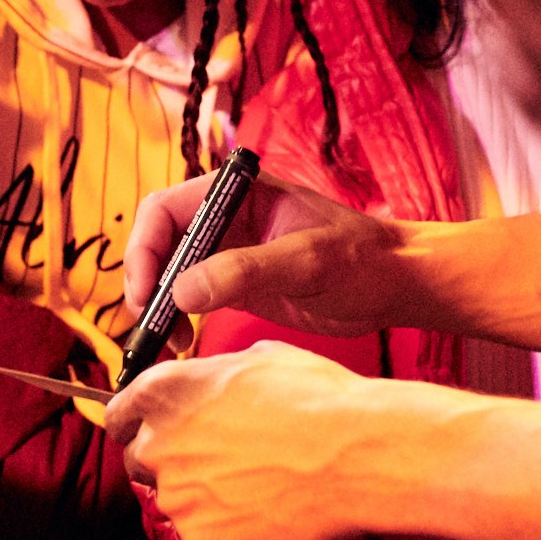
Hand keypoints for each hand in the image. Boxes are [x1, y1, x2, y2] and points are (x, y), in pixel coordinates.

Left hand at [110, 340, 383, 539]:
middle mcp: (158, 445)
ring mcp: (178, 497)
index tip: (153, 430)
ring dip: (203, 497)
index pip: (119, 414)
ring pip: (176, 502)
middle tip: (219, 461)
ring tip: (256, 486)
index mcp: (165, 393)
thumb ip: (215, 375)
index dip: (137, 423)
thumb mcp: (259, 359)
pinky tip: (265, 512)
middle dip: (171, 461)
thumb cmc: (317, 399)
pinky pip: (204, 537)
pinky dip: (227, 531)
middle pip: (141, 461)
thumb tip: (212, 382)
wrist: (356, 456)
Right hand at [124, 168, 416, 337]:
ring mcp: (228, 254)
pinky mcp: (236, 286)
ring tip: (168, 344)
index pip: (165, 211)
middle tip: (152, 327)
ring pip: (169, 276)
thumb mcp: (309, 260)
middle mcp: (224, 221)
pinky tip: (182, 345)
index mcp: (236, 194)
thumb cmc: (363, 257)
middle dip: (146, 284)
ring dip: (159, 309)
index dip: (144, 249)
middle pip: (159, 245)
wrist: (395, 283)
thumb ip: (248, 270)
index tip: (146, 292)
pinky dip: (177, 322)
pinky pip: (190, 301)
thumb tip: (184, 290)